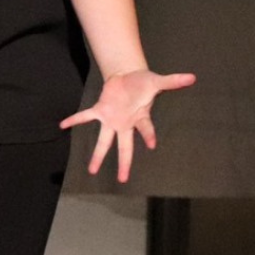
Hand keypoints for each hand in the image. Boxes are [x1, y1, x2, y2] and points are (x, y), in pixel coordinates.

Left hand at [60, 67, 195, 182]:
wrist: (128, 76)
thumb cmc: (143, 83)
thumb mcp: (158, 82)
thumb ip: (173, 81)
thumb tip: (193, 77)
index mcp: (140, 118)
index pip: (146, 129)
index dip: (149, 136)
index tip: (152, 145)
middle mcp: (125, 124)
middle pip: (124, 147)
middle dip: (123, 162)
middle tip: (122, 179)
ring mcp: (112, 120)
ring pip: (104, 141)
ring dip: (98, 155)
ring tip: (92, 170)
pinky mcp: (100, 110)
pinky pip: (86, 117)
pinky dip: (74, 120)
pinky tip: (62, 125)